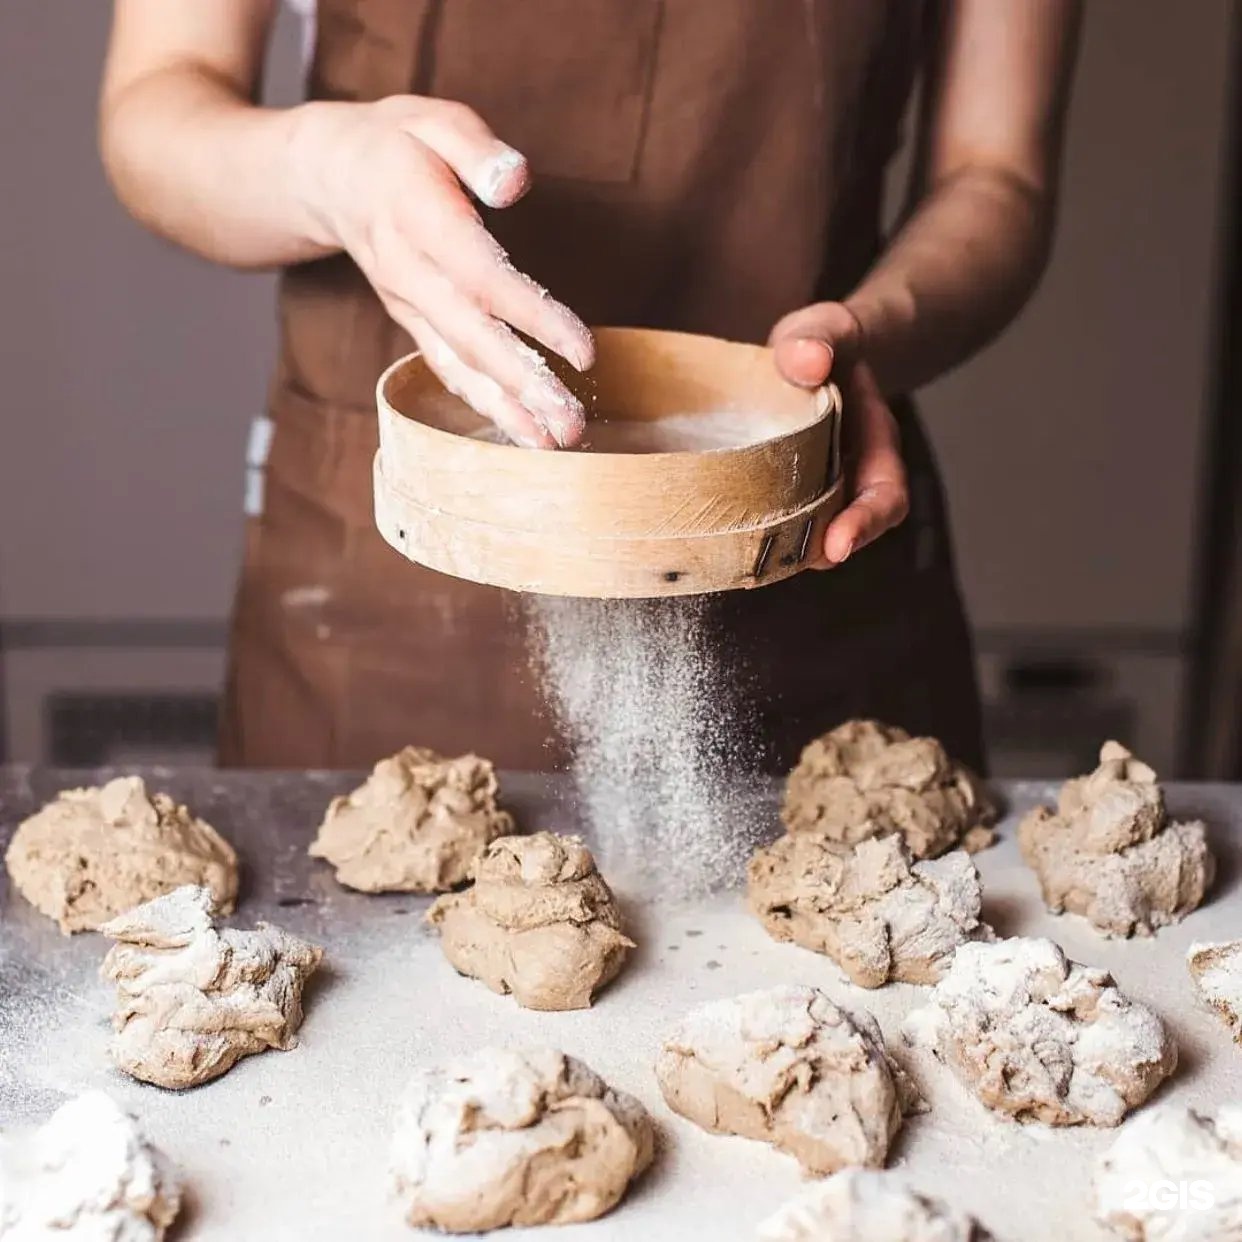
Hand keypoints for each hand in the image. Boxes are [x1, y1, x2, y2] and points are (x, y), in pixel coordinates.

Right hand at [290, 96, 593, 448]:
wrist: (329, 175)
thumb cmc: (397, 142)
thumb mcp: (434, 120)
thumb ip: (477, 150)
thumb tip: (515, 182)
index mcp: (417, 218)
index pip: (482, 278)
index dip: (533, 318)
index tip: (583, 352)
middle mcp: (409, 273)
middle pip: (470, 339)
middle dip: (522, 387)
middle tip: (570, 426)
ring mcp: (408, 305)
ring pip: (458, 366)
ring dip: (506, 411)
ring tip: (553, 445)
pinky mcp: (414, 323)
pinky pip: (448, 368)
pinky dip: (484, 404)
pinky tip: (523, 431)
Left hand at [769, 303, 908, 566]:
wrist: (811, 350)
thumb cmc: (823, 342)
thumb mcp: (824, 328)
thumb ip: (819, 337)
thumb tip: (810, 361)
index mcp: (875, 442)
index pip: (884, 494)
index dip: (864, 524)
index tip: (838, 546)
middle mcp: (852, 475)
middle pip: (847, 529)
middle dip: (819, 551)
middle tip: (785, 564)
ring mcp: (818, 488)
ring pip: (810, 533)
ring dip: (785, 550)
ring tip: (750, 559)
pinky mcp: (784, 492)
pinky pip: (778, 521)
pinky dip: (761, 533)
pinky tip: (728, 539)